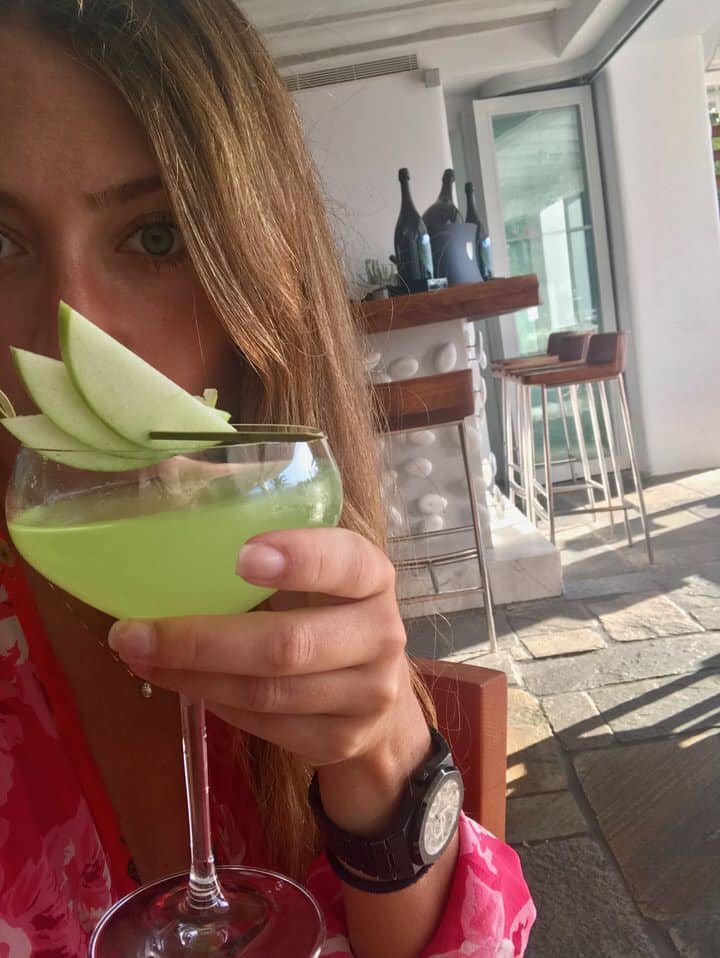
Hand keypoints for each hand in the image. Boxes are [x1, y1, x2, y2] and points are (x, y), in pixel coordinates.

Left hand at [108, 528, 430, 828]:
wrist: (372, 691)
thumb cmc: (322, 606)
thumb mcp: (306, 562)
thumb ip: (251, 518)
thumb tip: (164, 470)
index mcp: (371, 574)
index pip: (346, 562)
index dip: (300, 558)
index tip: (241, 555)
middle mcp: (381, 632)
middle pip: (288, 645)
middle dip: (201, 641)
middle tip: (133, 632)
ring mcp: (368, 694)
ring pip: (267, 693)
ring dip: (192, 677)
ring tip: (138, 655)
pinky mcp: (343, 740)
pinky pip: (266, 726)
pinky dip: (213, 704)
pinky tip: (179, 682)